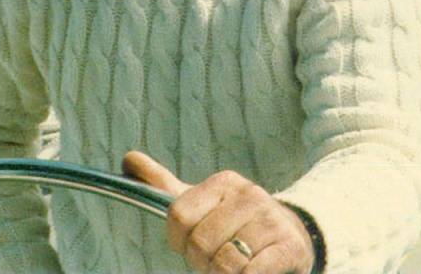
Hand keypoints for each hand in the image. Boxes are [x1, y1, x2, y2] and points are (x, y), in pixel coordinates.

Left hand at [122, 150, 315, 273]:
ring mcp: (270, 220)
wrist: (292, 238)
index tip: (191, 244)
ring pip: (225, 262)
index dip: (179, 240)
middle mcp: (249, 195)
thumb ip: (163, 185)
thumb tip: (128, 158)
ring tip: (237, 265)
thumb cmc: (236, 226)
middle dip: (203, 261)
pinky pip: (250, 273)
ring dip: (225, 273)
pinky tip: (251, 272)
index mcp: (224, 183)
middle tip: (218, 259)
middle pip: (200, 243)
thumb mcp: (203, 203)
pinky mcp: (288, 247)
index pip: (178, 214)